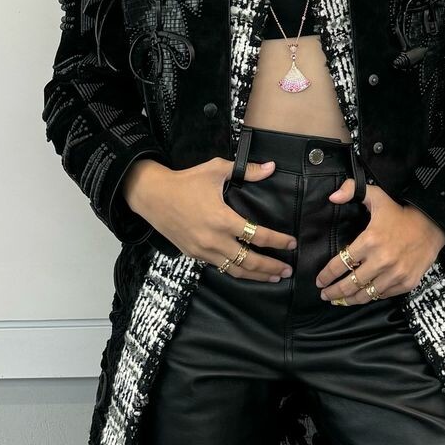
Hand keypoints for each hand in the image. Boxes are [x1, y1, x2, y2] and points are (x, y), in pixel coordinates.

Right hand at [124, 157, 298, 282]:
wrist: (152, 196)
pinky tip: (247, 272)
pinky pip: (220, 267)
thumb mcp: (216, 170)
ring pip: (235, 270)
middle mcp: (214, 240)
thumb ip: (246, 170)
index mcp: (223, 219)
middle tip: (288, 270)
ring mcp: (203, 251)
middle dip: (272, 267)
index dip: (278, 241)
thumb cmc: (185, 181)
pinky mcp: (194, 255)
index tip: (292, 243)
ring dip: (257, 276)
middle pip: (250, 261)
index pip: (258, 236)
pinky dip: (236, 271)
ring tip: (273, 277)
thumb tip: (271, 167)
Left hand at [315, 178, 444, 305]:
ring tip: (339, 301)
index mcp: (370, 241)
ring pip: (365, 294)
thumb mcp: (377, 195)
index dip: (327, 275)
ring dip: (349, 299)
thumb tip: (332, 197)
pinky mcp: (406, 283)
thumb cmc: (400, 212)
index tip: (319, 281)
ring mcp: (395, 274)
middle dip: (333, 292)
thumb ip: (352, 190)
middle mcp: (381, 261)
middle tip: (324, 295)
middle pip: (350, 284)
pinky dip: (371, 296)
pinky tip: (362, 296)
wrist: (433, 225)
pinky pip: (382, 294)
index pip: (341, 264)